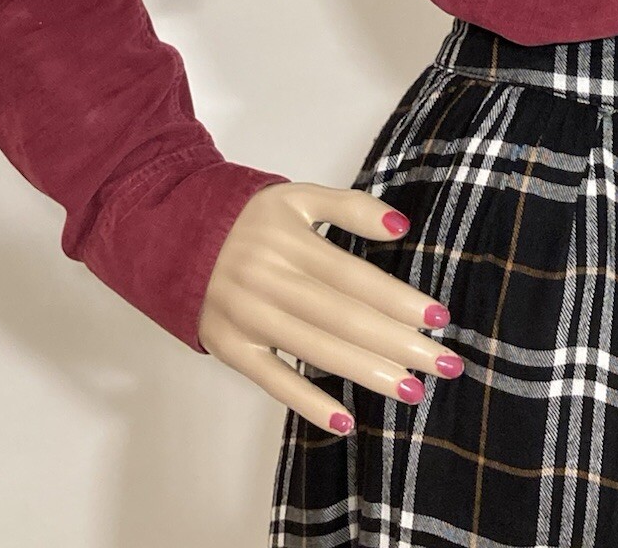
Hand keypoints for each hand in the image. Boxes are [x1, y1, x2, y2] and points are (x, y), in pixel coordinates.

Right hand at [197, 180, 463, 432]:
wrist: (173, 234)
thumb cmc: (249, 218)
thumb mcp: (297, 197)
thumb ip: (350, 207)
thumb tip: (402, 226)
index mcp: (290, 242)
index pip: (355, 278)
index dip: (398, 299)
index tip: (439, 318)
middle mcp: (269, 281)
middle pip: (343, 318)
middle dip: (398, 343)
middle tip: (443, 364)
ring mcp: (248, 318)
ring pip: (315, 351)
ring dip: (367, 373)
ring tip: (411, 389)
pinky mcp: (230, 348)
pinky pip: (272, 381)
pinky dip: (307, 402)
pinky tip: (345, 420)